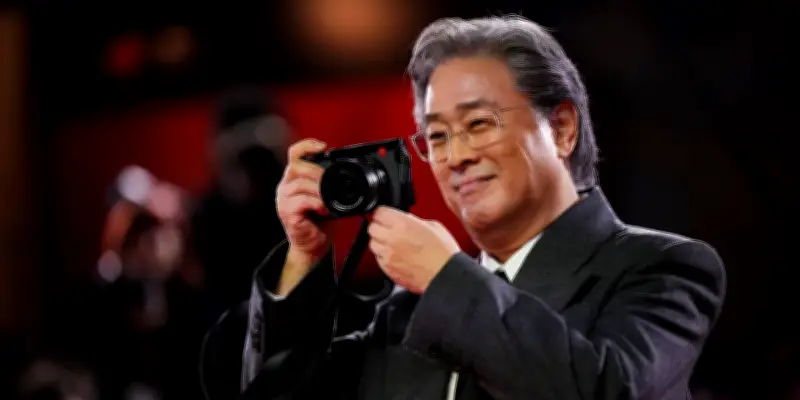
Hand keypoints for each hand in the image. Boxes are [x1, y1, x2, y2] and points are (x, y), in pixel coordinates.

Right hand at [276, 139, 331, 263]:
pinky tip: (324, 209)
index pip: (295, 154)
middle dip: (317, 171)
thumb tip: (345, 171)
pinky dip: (316, 203)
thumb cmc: (320, 221)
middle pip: (297, 166)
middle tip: (332, 182)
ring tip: (330, 199)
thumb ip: (328, 183)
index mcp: (294, 179)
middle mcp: (286, 186)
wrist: (312, 245)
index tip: (323, 147)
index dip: (307, 146)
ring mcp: (284, 199)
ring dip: (319, 189)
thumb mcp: (326, 196)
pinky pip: (301, 200)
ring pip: (300, 183)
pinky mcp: (287, 212)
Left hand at [367, 206, 460, 293]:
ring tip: (394, 244)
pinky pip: (378, 259)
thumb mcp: (433, 226)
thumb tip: (406, 220)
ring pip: (373, 244)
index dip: (384, 213)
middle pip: (372, 228)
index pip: (379, 212)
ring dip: (380, 242)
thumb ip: (413, 221)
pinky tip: (398, 256)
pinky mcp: (388, 270)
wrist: (445, 276)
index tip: (386, 215)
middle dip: (380, 227)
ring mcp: (388, 256)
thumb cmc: (443, 253)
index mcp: (402, 224)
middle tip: (389, 229)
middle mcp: (391, 239)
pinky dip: (384, 257)